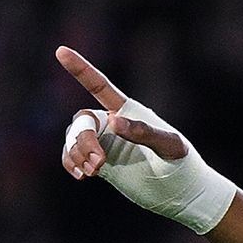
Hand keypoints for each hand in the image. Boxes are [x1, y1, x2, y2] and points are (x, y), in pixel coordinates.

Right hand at [56, 46, 236, 233]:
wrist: (181, 192)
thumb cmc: (181, 163)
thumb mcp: (170, 146)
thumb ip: (144, 132)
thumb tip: (113, 122)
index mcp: (129, 111)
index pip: (99, 86)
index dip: (80, 69)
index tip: (60, 50)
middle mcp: (113, 124)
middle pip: (82, 121)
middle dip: (82, 140)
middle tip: (98, 163)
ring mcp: (105, 143)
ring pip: (73, 138)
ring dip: (76, 154)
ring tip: (94, 171)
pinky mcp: (99, 163)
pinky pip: (72, 156)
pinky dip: (70, 163)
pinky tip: (82, 175)